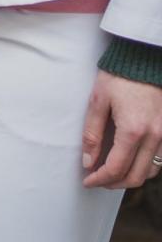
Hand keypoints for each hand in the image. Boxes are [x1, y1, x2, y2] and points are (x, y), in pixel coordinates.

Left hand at [81, 70, 161, 189]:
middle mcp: (153, 137)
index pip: (116, 168)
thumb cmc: (118, 75)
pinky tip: (130, 162)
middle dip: (114, 184)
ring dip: (130, 178)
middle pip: (135, 176)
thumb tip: (88, 161)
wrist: (142, 58)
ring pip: (150, 172)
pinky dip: (145, 168)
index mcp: (133, 130)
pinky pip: (160, 161)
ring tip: (111, 174)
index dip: (99, 179)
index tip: (87, 181)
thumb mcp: (98, 101)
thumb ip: (92, 133)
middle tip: (97, 180)